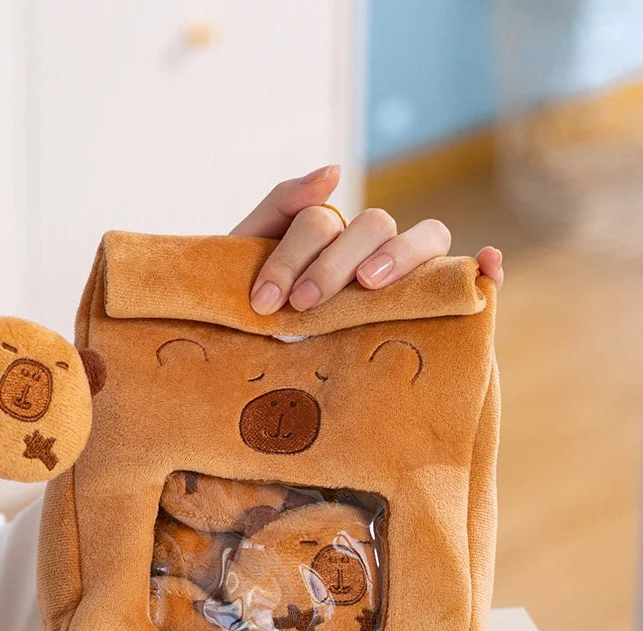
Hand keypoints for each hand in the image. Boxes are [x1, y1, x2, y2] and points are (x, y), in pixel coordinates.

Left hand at [232, 165, 503, 314]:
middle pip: (374, 225)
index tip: (265, 300)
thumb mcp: (251, 252)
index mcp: (329, 233)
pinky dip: (485, 267)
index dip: (292, 257)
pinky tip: (489, 263)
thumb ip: (280, 205)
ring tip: (368, 283)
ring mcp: (404, 273)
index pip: (323, 222)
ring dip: (400, 255)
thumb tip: (336, 171)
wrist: (257, 348)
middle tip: (303, 304)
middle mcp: (371, 247)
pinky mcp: (432, 304)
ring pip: (426, 237)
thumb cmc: (260, 305)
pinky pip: (465, 278)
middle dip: (334, 263)